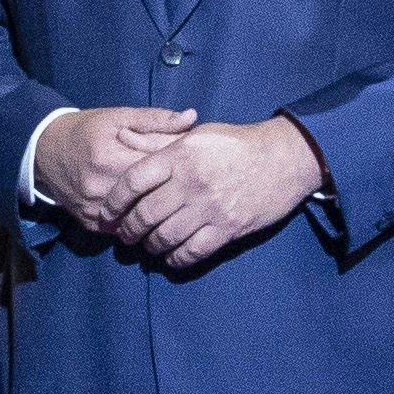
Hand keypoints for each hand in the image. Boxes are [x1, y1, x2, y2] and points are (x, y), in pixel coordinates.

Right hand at [33, 106, 192, 233]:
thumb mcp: (117, 117)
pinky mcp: (90, 223)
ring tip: (172, 201)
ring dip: (154, 211)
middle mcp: (101, 188)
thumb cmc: (85, 130)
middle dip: (171, 191)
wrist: (44, 151)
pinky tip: (147, 212)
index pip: (157, 168)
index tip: (193, 161)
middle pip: (150, 197)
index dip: (180, 165)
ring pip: (137, 219)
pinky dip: (136, 221)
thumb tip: (192, 117)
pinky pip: (122, 229)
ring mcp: (94, 209)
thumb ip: (155, 119)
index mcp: (110, 159)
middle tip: (188, 184)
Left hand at [103, 115, 326, 272]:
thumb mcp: (197, 134)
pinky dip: (176, 259)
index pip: (134, 181)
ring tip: (147, 246)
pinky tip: (171, 256)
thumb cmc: (237, 143)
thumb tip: (124, 141)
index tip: (108, 212)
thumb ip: (160, 142)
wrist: (285, 158)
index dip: (114, 201)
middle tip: (125, 235)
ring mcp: (210, 207)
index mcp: (180, 154)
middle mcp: (191, 182)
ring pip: (165, 237)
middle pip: (145, 215)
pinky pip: (192, 252)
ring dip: (150, 246)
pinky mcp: (228, 228)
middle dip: (129, 230)